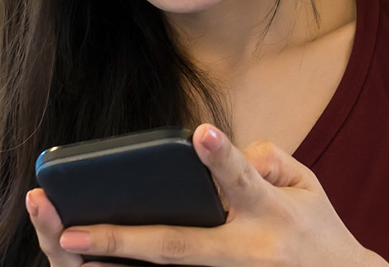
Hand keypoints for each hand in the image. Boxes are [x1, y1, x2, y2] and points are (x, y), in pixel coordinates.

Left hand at [26, 124, 384, 266]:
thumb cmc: (318, 229)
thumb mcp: (307, 186)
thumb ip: (269, 161)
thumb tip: (236, 153)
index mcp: (273, 214)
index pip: (244, 181)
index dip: (223, 158)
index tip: (200, 134)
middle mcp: (249, 252)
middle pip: (179, 246)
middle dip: (123, 239)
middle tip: (71, 233)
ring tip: (70, 255)